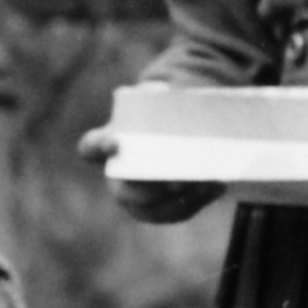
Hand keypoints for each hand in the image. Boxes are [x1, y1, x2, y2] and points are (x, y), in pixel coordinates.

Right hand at [77, 95, 222, 224]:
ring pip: (153, 209)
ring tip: (204, 183)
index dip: (100, 147)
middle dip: (149, 191)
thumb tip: (165, 94)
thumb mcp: (153, 99)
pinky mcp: (161, 210)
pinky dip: (199, 201)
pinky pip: (176, 212)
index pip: (91, 148)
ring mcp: (137, 199)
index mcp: (107, 145)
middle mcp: (116, 178)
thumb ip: (155, 96)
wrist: (171, 135)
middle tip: (174, 181)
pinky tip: (216, 187)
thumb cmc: (155, 116)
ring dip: (180, 200)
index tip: (115, 142)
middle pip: (125, 193)